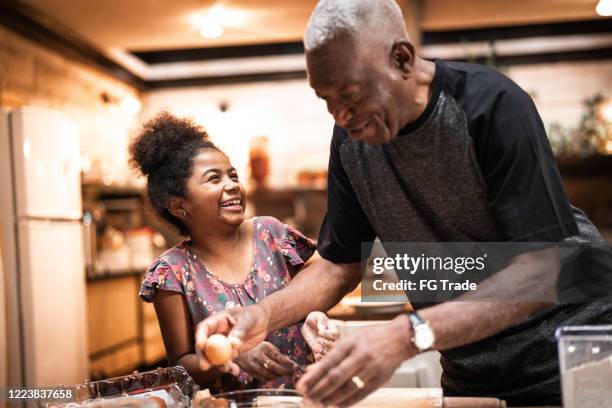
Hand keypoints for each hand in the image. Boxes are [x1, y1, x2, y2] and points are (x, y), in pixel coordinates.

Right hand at [195, 304, 270, 370]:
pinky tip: (235, 371)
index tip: (200, 345)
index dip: (200, 336)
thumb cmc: (254, 315)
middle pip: (205, 345)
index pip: (204, 328)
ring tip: (227, 369)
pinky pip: (225, 361)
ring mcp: (223, 344)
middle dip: (203, 356)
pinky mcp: (230, 352)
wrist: (264, 322)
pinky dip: (228, 367)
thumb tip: (232, 344)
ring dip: (217, 364)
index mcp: (218, 320)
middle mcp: (217, 333)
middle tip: (205, 366)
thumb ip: (239, 331)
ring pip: (214, 356)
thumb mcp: (247, 320)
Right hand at [235, 341, 299, 379]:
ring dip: (278, 375)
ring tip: (284, 374)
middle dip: (285, 371)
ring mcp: (253, 365)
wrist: (237, 350)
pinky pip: (263, 378)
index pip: (278, 357)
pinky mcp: (250, 372)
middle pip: (274, 367)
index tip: (295, 366)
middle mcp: (258, 356)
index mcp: (264, 347)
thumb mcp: (266, 345)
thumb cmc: (255, 347)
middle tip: (292, 372)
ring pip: (269, 374)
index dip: (288, 363)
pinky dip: (270, 378)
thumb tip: (289, 361)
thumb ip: (277, 353)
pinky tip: (275, 375)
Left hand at [296, 315, 416, 407]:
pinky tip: (336, 405)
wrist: (400, 338)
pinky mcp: (380, 379)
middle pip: (336, 377)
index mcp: (350, 343)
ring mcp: (371, 368)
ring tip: (317, 404)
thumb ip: (333, 355)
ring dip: (330, 398)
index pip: (328, 362)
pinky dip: (347, 401)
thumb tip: (312, 369)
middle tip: (306, 398)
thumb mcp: (351, 339)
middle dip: (318, 389)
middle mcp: (360, 355)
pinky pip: (361, 394)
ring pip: (347, 387)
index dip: (313, 376)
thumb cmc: (372, 337)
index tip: (301, 386)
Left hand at [300, 311, 339, 360]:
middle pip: (334, 345)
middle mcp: (332, 340)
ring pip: (329, 353)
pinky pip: (322, 357)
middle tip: (317, 339)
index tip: (319, 332)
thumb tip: (321, 332)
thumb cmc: (315, 318)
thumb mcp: (317, 317)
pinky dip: (320, 359)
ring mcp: (326, 347)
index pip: (334, 333)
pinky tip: (316, 357)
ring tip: (317, 352)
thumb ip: (320, 323)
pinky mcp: (319, 351)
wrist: (309, 324)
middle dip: (326, 344)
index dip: (328, 334)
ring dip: (324, 353)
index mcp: (333, 330)